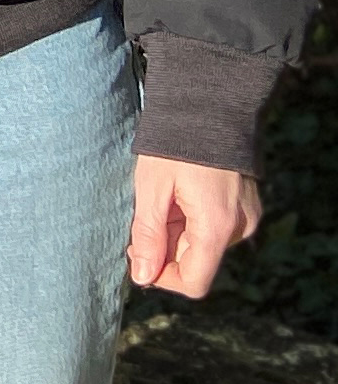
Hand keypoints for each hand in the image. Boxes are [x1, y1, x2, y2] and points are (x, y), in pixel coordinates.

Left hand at [127, 156, 260, 297]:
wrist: (210, 102)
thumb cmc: (174, 142)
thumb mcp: (151, 186)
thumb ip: (147, 235)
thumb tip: (142, 278)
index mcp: (217, 227)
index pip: (194, 281)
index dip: (162, 276)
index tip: (137, 253)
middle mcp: (240, 229)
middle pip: (197, 260)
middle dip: (166, 245)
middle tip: (145, 210)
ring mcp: (247, 218)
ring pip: (205, 243)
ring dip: (179, 229)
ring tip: (165, 192)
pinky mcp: (247, 207)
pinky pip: (216, 227)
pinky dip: (194, 218)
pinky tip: (181, 189)